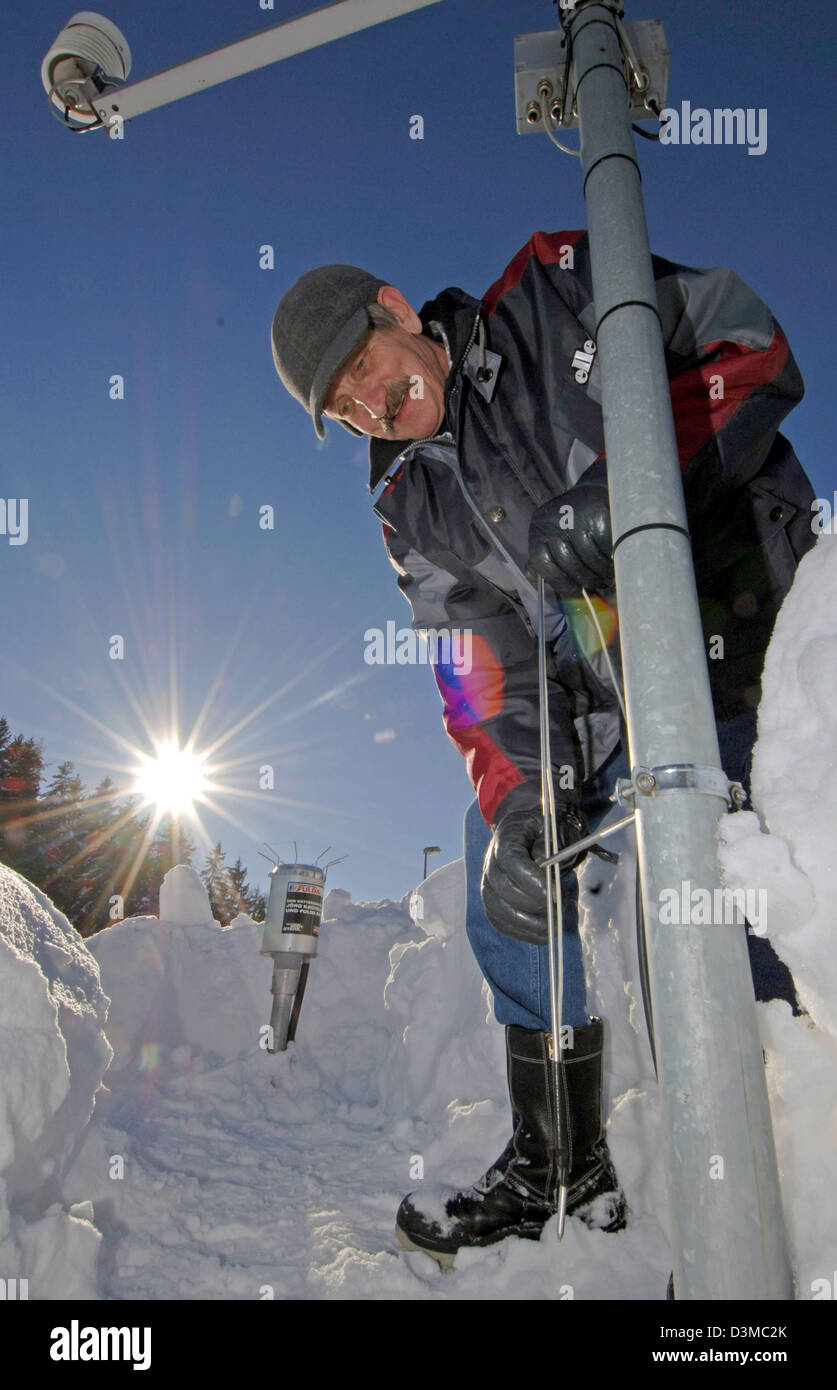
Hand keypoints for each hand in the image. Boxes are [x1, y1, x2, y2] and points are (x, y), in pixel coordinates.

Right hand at [481, 785, 586, 944]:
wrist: (542, 834)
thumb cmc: (554, 832)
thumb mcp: (560, 829)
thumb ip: (553, 846)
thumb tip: (544, 867)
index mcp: (508, 834)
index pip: (510, 860)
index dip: (530, 881)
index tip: (554, 894)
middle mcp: (492, 858)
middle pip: (500, 887)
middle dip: (531, 904)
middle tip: (558, 909)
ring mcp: (490, 879)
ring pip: (496, 907)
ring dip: (525, 923)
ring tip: (552, 927)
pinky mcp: (494, 898)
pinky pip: (499, 920)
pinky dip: (520, 931)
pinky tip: (542, 934)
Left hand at [527, 482, 612, 595]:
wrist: (598, 491)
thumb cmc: (574, 520)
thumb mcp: (551, 533)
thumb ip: (542, 557)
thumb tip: (532, 576)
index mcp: (539, 528)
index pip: (543, 564)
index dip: (559, 582)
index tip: (575, 592)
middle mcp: (554, 522)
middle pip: (569, 563)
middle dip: (585, 580)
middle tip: (598, 587)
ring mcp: (577, 518)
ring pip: (589, 559)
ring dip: (601, 573)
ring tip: (607, 577)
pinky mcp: (598, 516)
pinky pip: (605, 548)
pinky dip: (611, 559)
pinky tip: (614, 562)